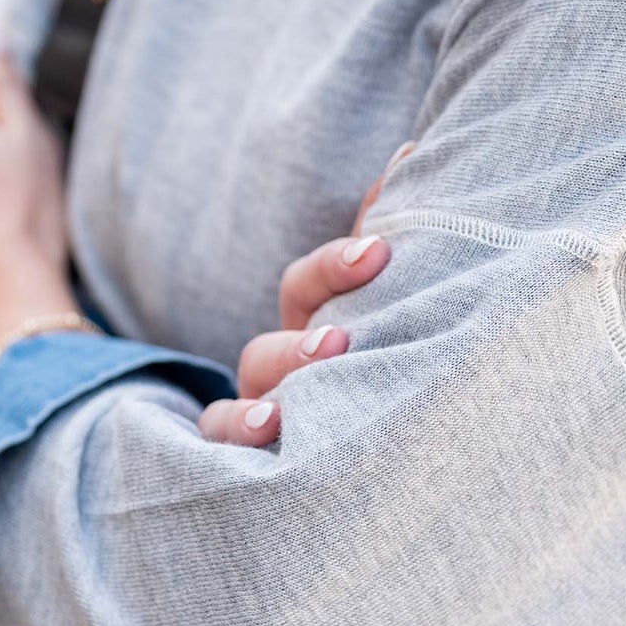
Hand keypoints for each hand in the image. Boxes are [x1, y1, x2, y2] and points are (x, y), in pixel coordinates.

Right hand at [196, 141, 413, 445]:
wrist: (381, 468)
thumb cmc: (378, 368)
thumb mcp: (382, 308)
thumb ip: (387, 239)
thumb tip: (408, 152)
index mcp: (312, 328)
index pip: (309, 287)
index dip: (336, 267)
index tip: (379, 252)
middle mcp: (278, 374)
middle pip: (268, 352)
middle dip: (300, 347)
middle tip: (338, 344)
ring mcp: (256, 423)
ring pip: (233, 412)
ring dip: (253, 412)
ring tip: (279, 418)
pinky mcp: (247, 473)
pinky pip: (218, 462)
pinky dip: (230, 451)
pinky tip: (257, 454)